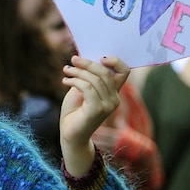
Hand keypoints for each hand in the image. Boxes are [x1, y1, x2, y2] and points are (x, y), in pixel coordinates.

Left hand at [60, 56, 128, 175]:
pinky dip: (74, 81)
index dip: (115, 61)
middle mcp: (114, 99)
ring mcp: (107, 105)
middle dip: (87, 63)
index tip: (100, 56)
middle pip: (105, 72)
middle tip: (73, 59)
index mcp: (113, 92)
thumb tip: (83, 58)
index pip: (123, 72)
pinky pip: (87, 88)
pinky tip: (65, 81)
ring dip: (77, 72)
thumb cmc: (75, 111)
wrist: (70, 133)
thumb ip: (87, 76)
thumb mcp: (82, 89)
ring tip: (66, 71)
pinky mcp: (97, 110)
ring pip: (94, 79)